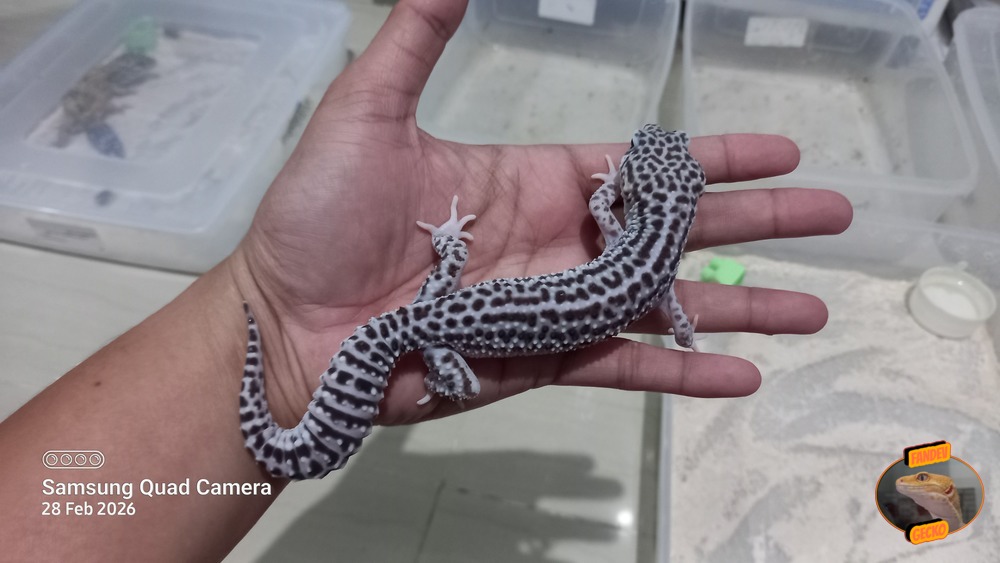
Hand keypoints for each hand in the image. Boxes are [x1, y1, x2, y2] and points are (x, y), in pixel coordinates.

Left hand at [226, 0, 851, 426]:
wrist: (288, 324)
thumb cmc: (320, 217)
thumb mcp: (368, 111)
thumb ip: (416, 38)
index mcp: (534, 180)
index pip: (644, 166)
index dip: (715, 157)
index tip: (780, 151)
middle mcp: (560, 242)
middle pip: (679, 232)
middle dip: (758, 222)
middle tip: (833, 216)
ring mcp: (557, 306)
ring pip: (669, 304)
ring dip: (742, 304)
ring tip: (812, 304)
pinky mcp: (542, 362)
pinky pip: (627, 365)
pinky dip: (685, 373)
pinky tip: (744, 377)